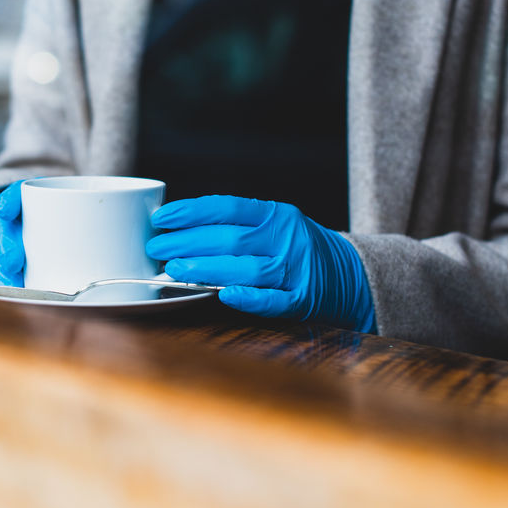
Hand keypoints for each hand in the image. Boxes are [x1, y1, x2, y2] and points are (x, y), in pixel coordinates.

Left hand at [147, 195, 375, 331]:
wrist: (351, 274)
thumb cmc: (297, 248)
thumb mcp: (274, 225)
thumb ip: (238, 226)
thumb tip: (179, 231)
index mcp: (276, 214)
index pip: (227, 208)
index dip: (190, 212)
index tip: (161, 218)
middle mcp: (287, 238)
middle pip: (230, 239)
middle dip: (187, 243)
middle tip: (156, 248)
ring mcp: (297, 269)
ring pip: (248, 268)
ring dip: (207, 270)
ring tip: (174, 270)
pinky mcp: (304, 299)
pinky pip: (274, 300)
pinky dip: (249, 298)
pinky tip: (224, 296)